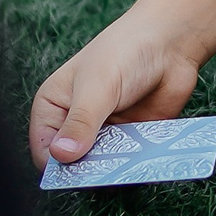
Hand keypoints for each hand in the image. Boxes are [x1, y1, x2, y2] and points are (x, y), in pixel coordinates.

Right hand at [28, 10, 204, 168]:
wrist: (171, 42)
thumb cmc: (125, 51)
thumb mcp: (98, 85)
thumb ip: (82, 121)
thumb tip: (61, 155)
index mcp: (54, 107)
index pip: (44, 149)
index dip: (56, 165)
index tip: (74, 173)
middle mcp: (75, 125)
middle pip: (72, 163)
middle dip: (87, 171)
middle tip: (104, 171)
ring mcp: (104, 134)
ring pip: (101, 166)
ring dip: (112, 170)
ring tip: (125, 167)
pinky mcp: (131, 140)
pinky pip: (127, 163)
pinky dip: (133, 166)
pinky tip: (143, 164)